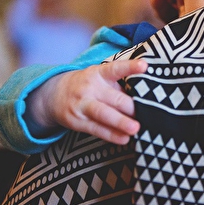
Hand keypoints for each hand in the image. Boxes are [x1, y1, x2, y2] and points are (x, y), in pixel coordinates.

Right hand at [26, 59, 147, 144]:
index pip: (117, 68)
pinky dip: (111, 135)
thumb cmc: (88, 85)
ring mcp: (82, 105)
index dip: (131, 67)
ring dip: (121, 122)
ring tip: (136, 128)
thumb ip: (119, 86)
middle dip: (131, 106)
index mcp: (100, 73)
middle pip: (114, 98)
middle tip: (148, 112)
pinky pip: (97, 129)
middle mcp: (91, 87)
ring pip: (104, 114)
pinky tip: (124, 138)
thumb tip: (144, 101)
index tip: (145, 66)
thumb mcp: (100, 78)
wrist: (55, 94)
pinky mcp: (77, 121)